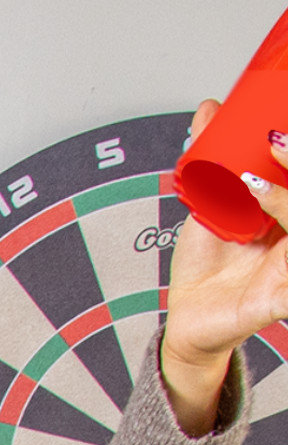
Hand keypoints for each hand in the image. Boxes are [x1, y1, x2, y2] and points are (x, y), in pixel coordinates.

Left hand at [162, 100, 287, 429]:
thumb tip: (209, 107)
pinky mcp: (280, 300)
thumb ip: (212, 158)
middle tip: (277, 141)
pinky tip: (279, 256)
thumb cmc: (208, 262)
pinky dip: (286, 278)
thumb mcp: (207, 204)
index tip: (280, 132)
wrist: (188, 315)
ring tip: (254, 186)